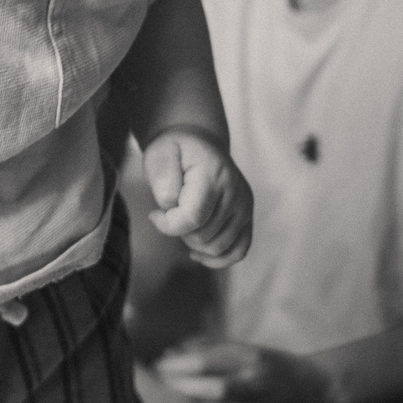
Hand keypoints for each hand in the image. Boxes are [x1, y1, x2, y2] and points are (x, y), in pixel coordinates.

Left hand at [141, 127, 252, 268]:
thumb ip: (163, 179)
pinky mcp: (248, 218)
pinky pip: (239, 251)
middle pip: (204, 235)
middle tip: (171, 212)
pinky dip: (217, 258)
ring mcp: (245, 206)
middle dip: (180, 231)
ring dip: (194, 242)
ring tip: (183, 221)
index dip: (168, 225)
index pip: (193, 218)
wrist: (199, 144)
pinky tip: (196, 252)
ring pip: (218, 247)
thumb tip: (171, 205)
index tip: (154, 214)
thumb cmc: (175, 151)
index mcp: (214, 174)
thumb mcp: (160, 154)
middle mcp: (236, 192)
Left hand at [156, 341, 337, 402]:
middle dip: (182, 386)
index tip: (160, 363)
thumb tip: (174, 351)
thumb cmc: (275, 365)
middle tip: (163, 381)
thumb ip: (211, 348)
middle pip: (214, 389)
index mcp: (253, 357)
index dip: (180, 364)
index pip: (209, 361)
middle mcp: (258, 383)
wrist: (318, 391)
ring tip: (176, 394)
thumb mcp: (246, 349)